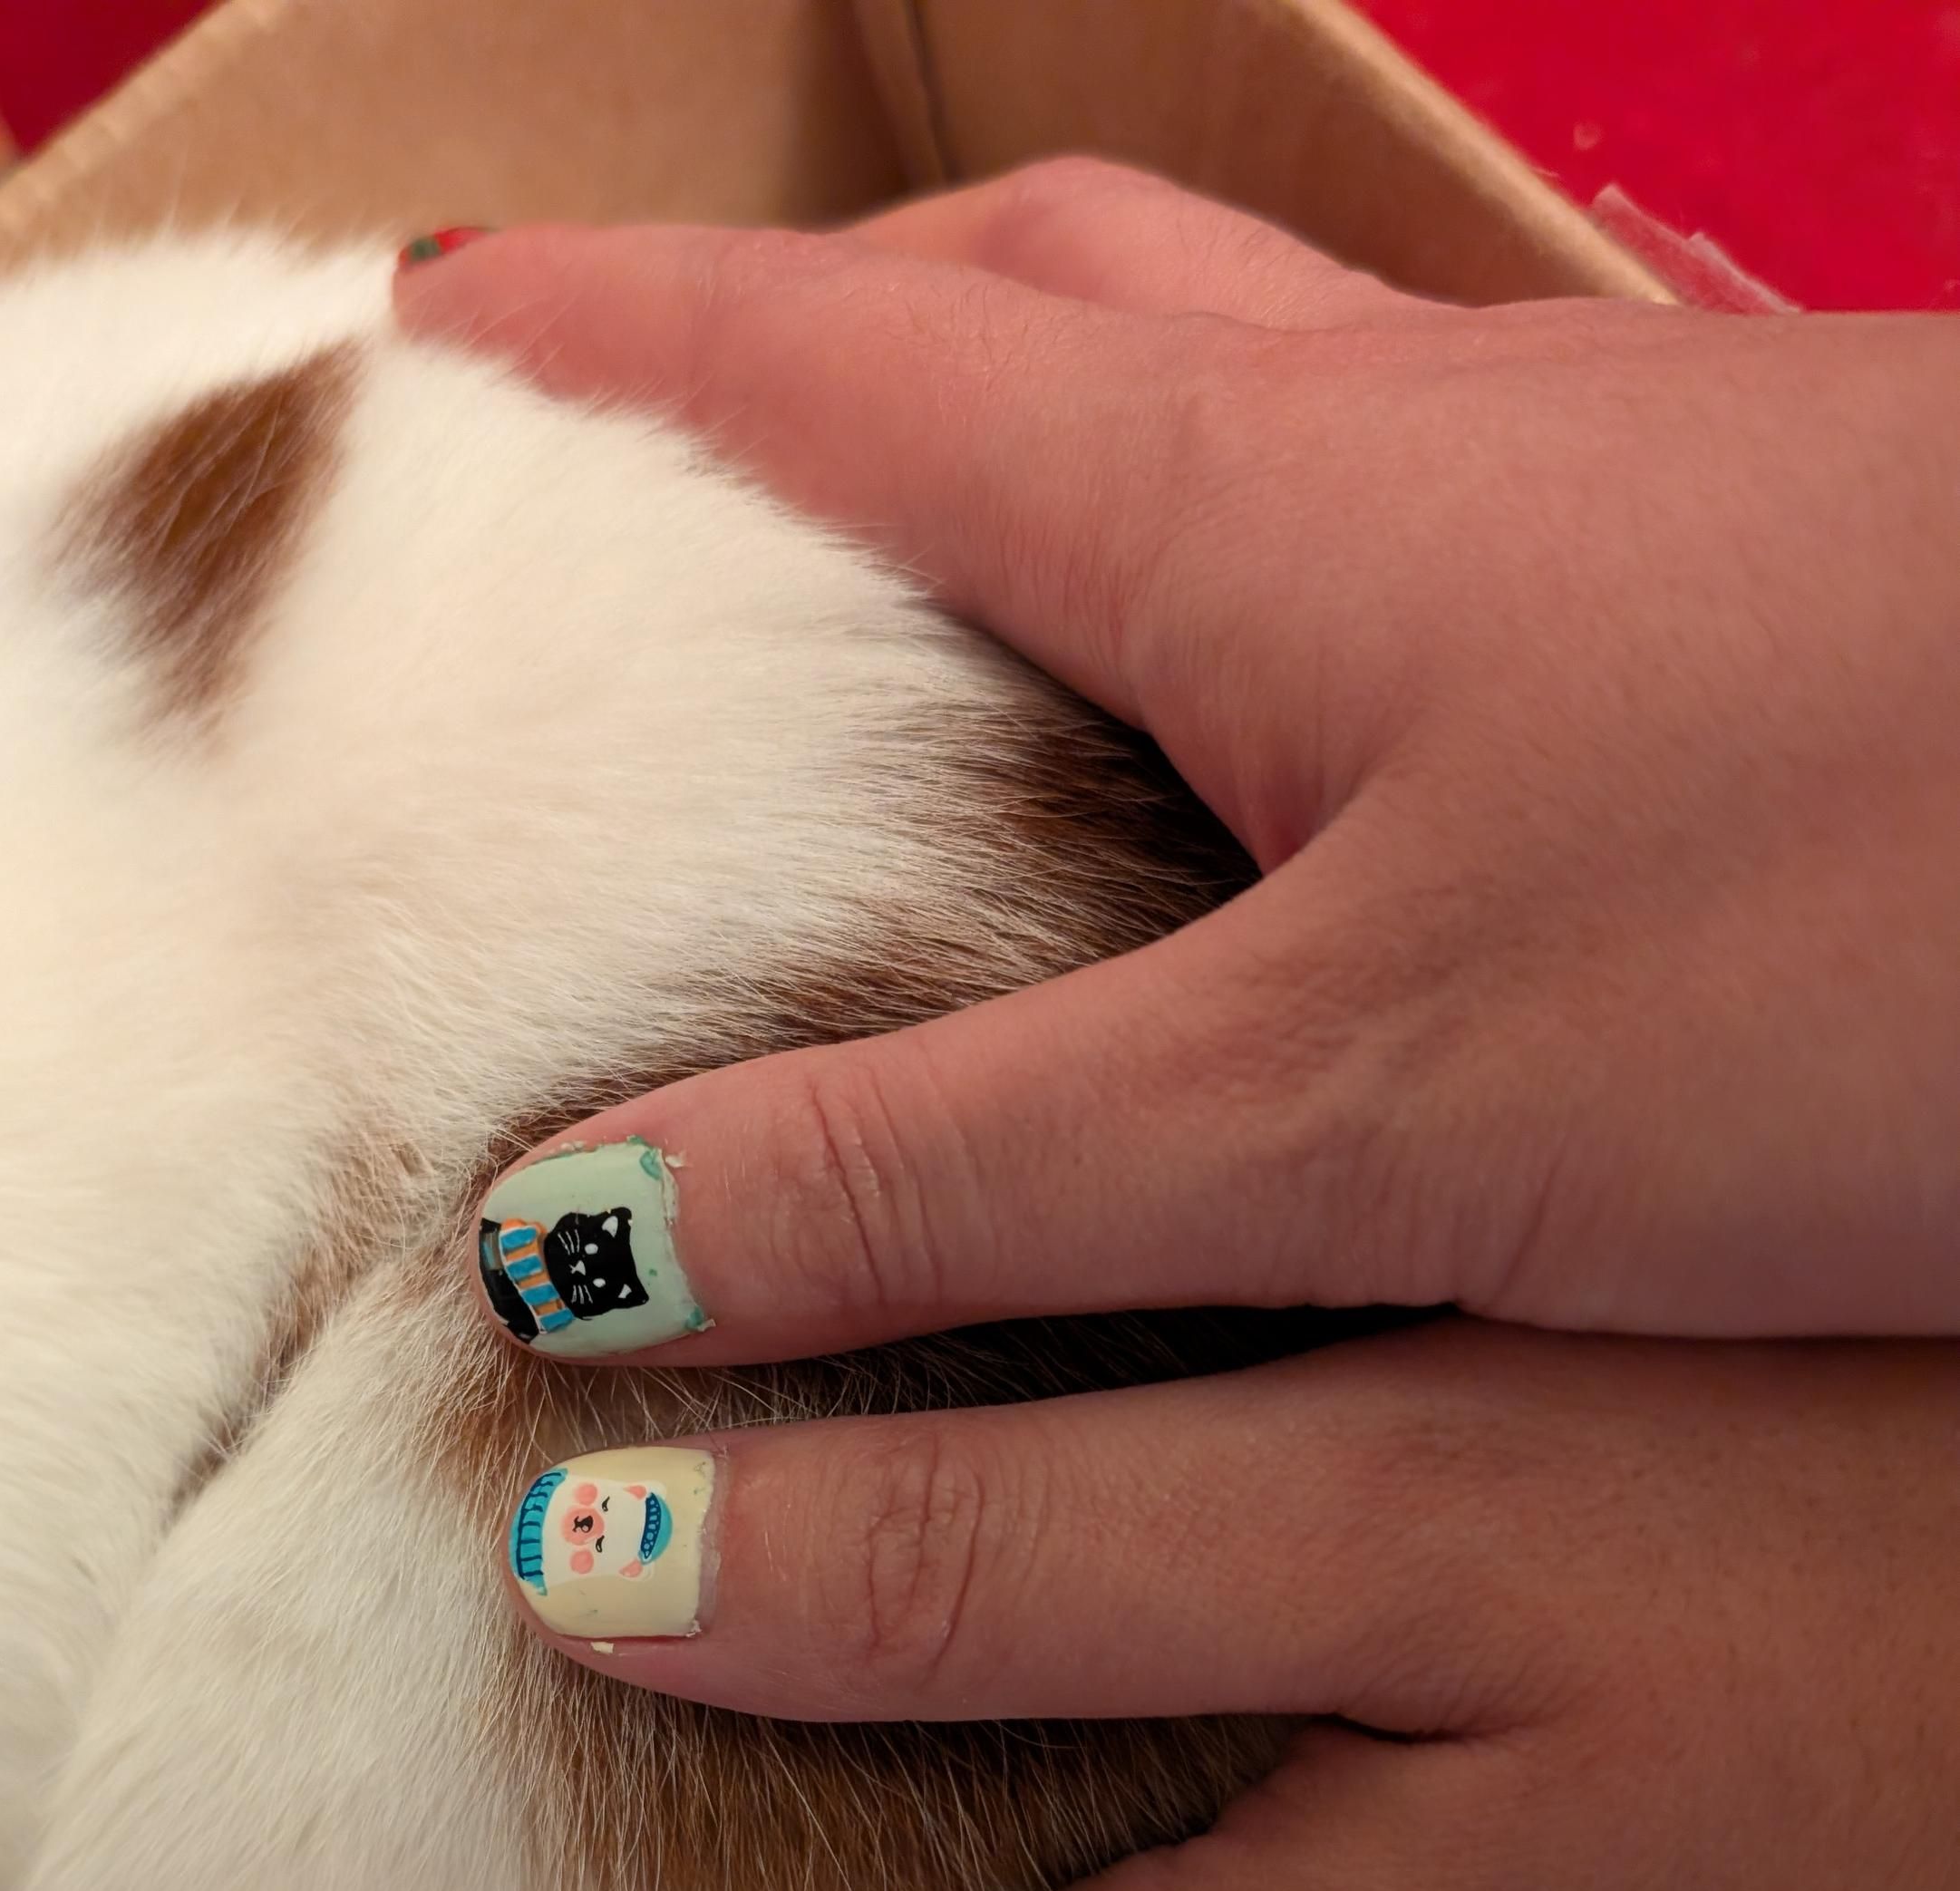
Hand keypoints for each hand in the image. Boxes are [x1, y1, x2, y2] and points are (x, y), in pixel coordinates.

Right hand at [401, 161, 1959, 1341]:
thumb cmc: (1888, 914)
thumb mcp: (1356, 1103)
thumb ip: (968, 1175)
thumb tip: (596, 1248)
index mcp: (1236, 516)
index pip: (810, 377)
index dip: (578, 371)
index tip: (391, 387)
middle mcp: (1391, 466)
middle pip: (1017, 331)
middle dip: (798, 382)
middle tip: (654, 523)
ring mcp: (1571, 539)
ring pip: (1222, 435)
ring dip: (1029, 505)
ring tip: (899, 696)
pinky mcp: (1712, 660)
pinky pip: (1397, 587)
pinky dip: (1242, 652)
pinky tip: (1247, 829)